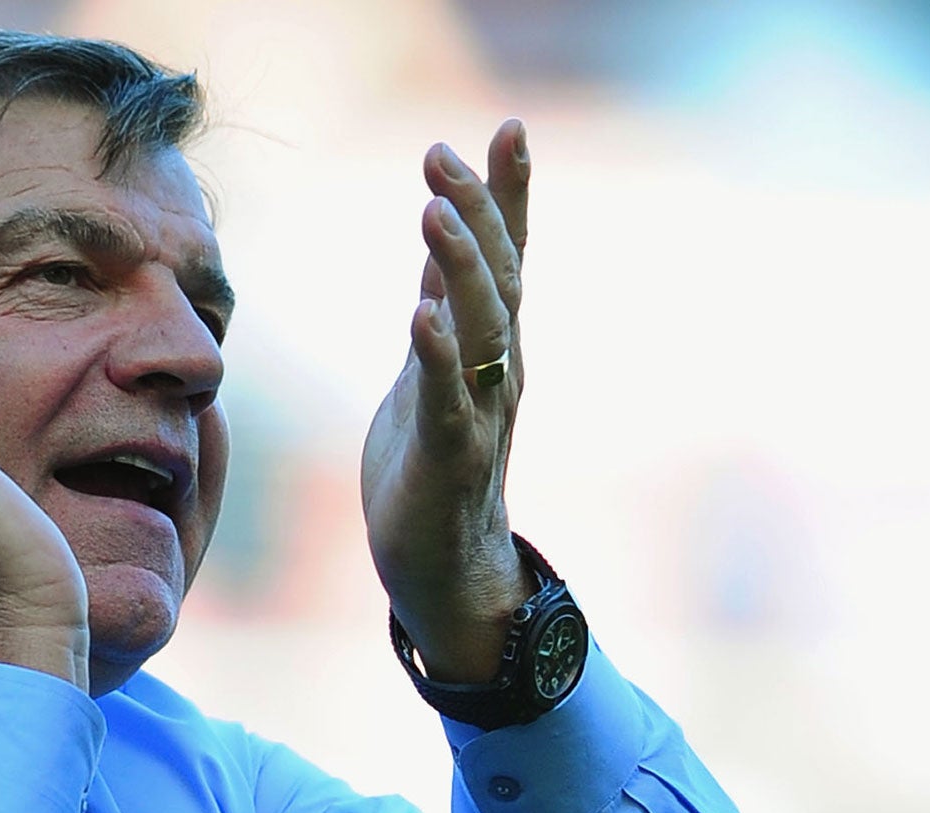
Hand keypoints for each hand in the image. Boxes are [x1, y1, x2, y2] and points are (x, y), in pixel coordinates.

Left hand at [360, 121, 535, 683]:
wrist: (442, 567)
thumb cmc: (432, 466)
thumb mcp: (430, 373)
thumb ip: (441, 312)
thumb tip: (440, 247)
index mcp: (491, 346)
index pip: (507, 256)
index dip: (508, 194)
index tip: (506, 127)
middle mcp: (498, 370)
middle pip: (498, 276)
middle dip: (476, 211)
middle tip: (443, 153)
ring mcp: (478, 413)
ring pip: (479, 328)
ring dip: (459, 267)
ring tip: (434, 211)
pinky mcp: (448, 459)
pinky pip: (447, 401)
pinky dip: (436, 356)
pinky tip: (421, 315)